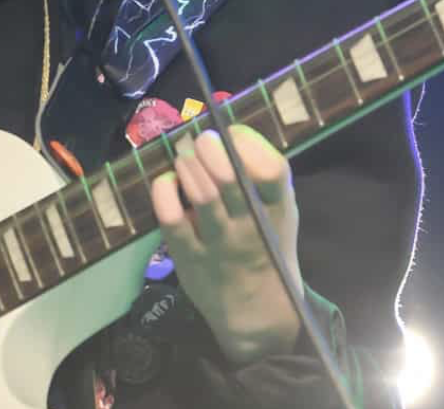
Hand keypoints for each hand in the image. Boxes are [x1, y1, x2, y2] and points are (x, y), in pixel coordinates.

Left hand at [151, 124, 303, 363]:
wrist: (256, 311)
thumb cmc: (264, 248)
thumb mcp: (279, 213)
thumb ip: (261, 177)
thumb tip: (227, 132)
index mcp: (279, 209)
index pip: (272, 169)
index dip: (246, 144)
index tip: (232, 136)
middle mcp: (251, 224)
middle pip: (229, 175)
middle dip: (208, 147)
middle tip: (200, 141)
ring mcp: (218, 241)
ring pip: (201, 192)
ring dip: (187, 164)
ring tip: (184, 156)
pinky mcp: (187, 255)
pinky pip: (170, 215)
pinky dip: (164, 190)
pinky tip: (168, 184)